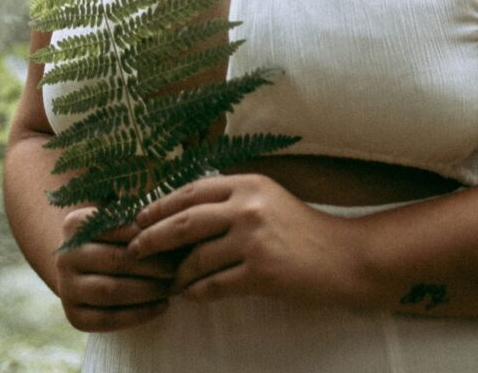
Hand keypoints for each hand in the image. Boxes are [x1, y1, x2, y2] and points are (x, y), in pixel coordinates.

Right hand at [55, 208, 178, 331]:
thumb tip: (162, 210)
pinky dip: (138, 315)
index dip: (148, 235)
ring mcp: (66, 288)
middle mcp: (65, 256)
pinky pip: (108, 320)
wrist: (84, 267)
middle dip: (153, 266)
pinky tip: (161, 306)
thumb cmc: (112, 237)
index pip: (117, 228)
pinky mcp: (74, 316)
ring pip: (111, 291)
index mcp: (74, 224)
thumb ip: (134, 208)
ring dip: (148, 291)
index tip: (174, 239)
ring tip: (173, 287)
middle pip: (116, 260)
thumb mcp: (117, 214)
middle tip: (178, 268)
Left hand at [128, 174, 362, 305]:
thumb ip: (231, 198)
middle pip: (184, 221)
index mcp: (246, 182)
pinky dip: (197, 292)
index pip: (190, 191)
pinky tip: (190, 295)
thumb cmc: (302, 229)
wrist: (344, 257)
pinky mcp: (261, 272)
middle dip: (152, 238)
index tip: (138, 219)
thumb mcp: (266, 198)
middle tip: (133, 251)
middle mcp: (246, 205)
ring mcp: (253, 239)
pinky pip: (215, 285)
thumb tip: (184, 210)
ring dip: (177, 273)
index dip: (159, 205)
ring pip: (196, 257)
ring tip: (168, 281)